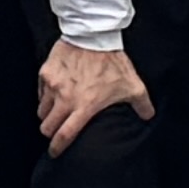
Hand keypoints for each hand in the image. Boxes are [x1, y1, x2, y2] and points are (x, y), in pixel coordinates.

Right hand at [37, 38, 148, 152]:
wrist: (93, 34)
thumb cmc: (113, 61)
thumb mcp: (133, 85)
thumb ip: (142, 104)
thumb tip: (148, 116)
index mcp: (84, 106)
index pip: (64, 135)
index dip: (57, 148)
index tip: (55, 153)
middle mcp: (65, 98)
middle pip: (47, 127)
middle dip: (51, 132)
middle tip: (57, 131)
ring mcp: (53, 85)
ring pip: (41, 110)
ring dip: (47, 115)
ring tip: (55, 114)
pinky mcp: (46, 72)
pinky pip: (40, 92)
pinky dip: (45, 97)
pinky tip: (54, 95)